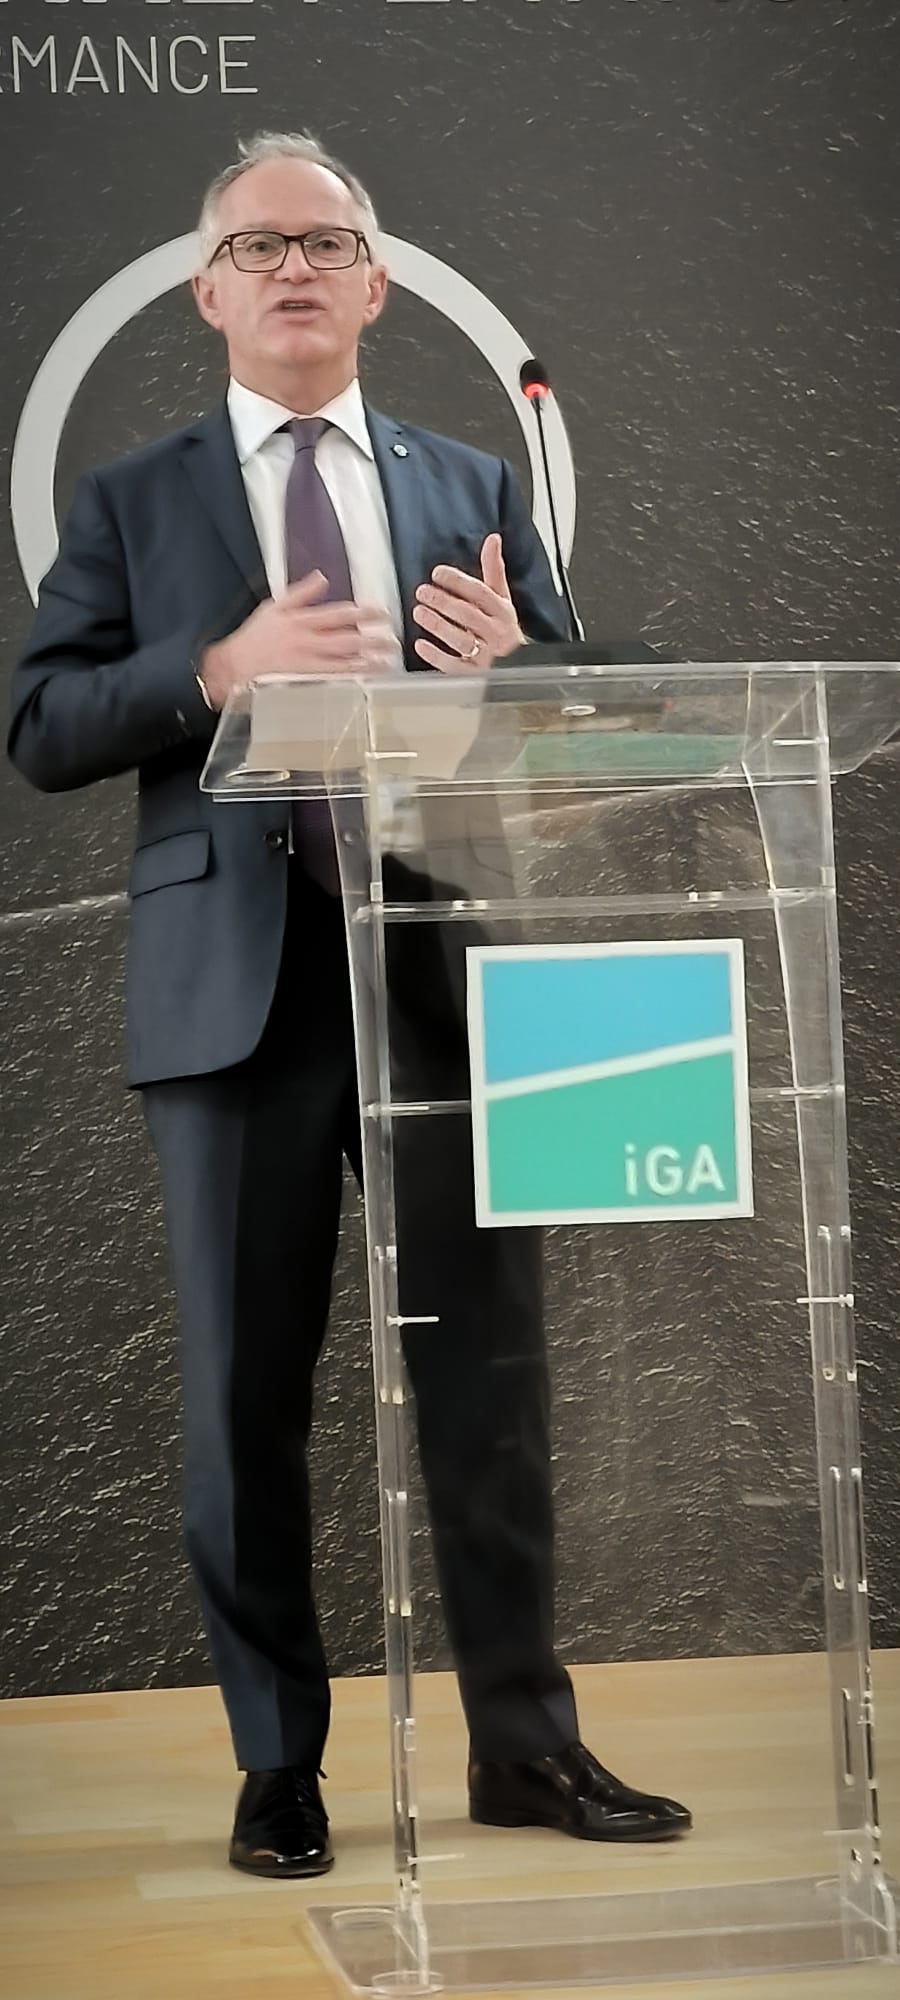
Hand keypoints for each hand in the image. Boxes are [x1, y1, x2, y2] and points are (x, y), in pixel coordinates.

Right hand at [199, 571, 396, 709]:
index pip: (338, 613)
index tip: (380, 611)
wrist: (237, 661)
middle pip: (346, 636)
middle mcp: (307, 639)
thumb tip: (321, 578)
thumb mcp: (276, 605)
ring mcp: (307, 658)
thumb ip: (301, 592)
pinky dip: (351, 672)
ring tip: (387, 657)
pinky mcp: (306, 674)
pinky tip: (367, 673)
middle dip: (371, 637)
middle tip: (392, 636)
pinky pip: (333, 674)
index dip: (362, 612)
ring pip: (342, 657)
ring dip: (367, 657)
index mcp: (301, 619)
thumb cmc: (256, 634)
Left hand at [412, 533, 524, 672]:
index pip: (481, 593)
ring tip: (419, 612)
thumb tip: (493, 539)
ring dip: (438, 625)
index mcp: (502, 611)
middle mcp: (496, 633)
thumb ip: (493, 568)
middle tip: (422, 592)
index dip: (459, 582)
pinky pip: (454, 666)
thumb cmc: (502, 626)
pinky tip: (420, 644)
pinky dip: (436, 656)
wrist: (517, 663)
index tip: (438, 573)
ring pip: (461, 639)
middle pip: (469, 615)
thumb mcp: (501, 596)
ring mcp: (485, 655)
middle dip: (444, 602)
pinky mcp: (474, 673)